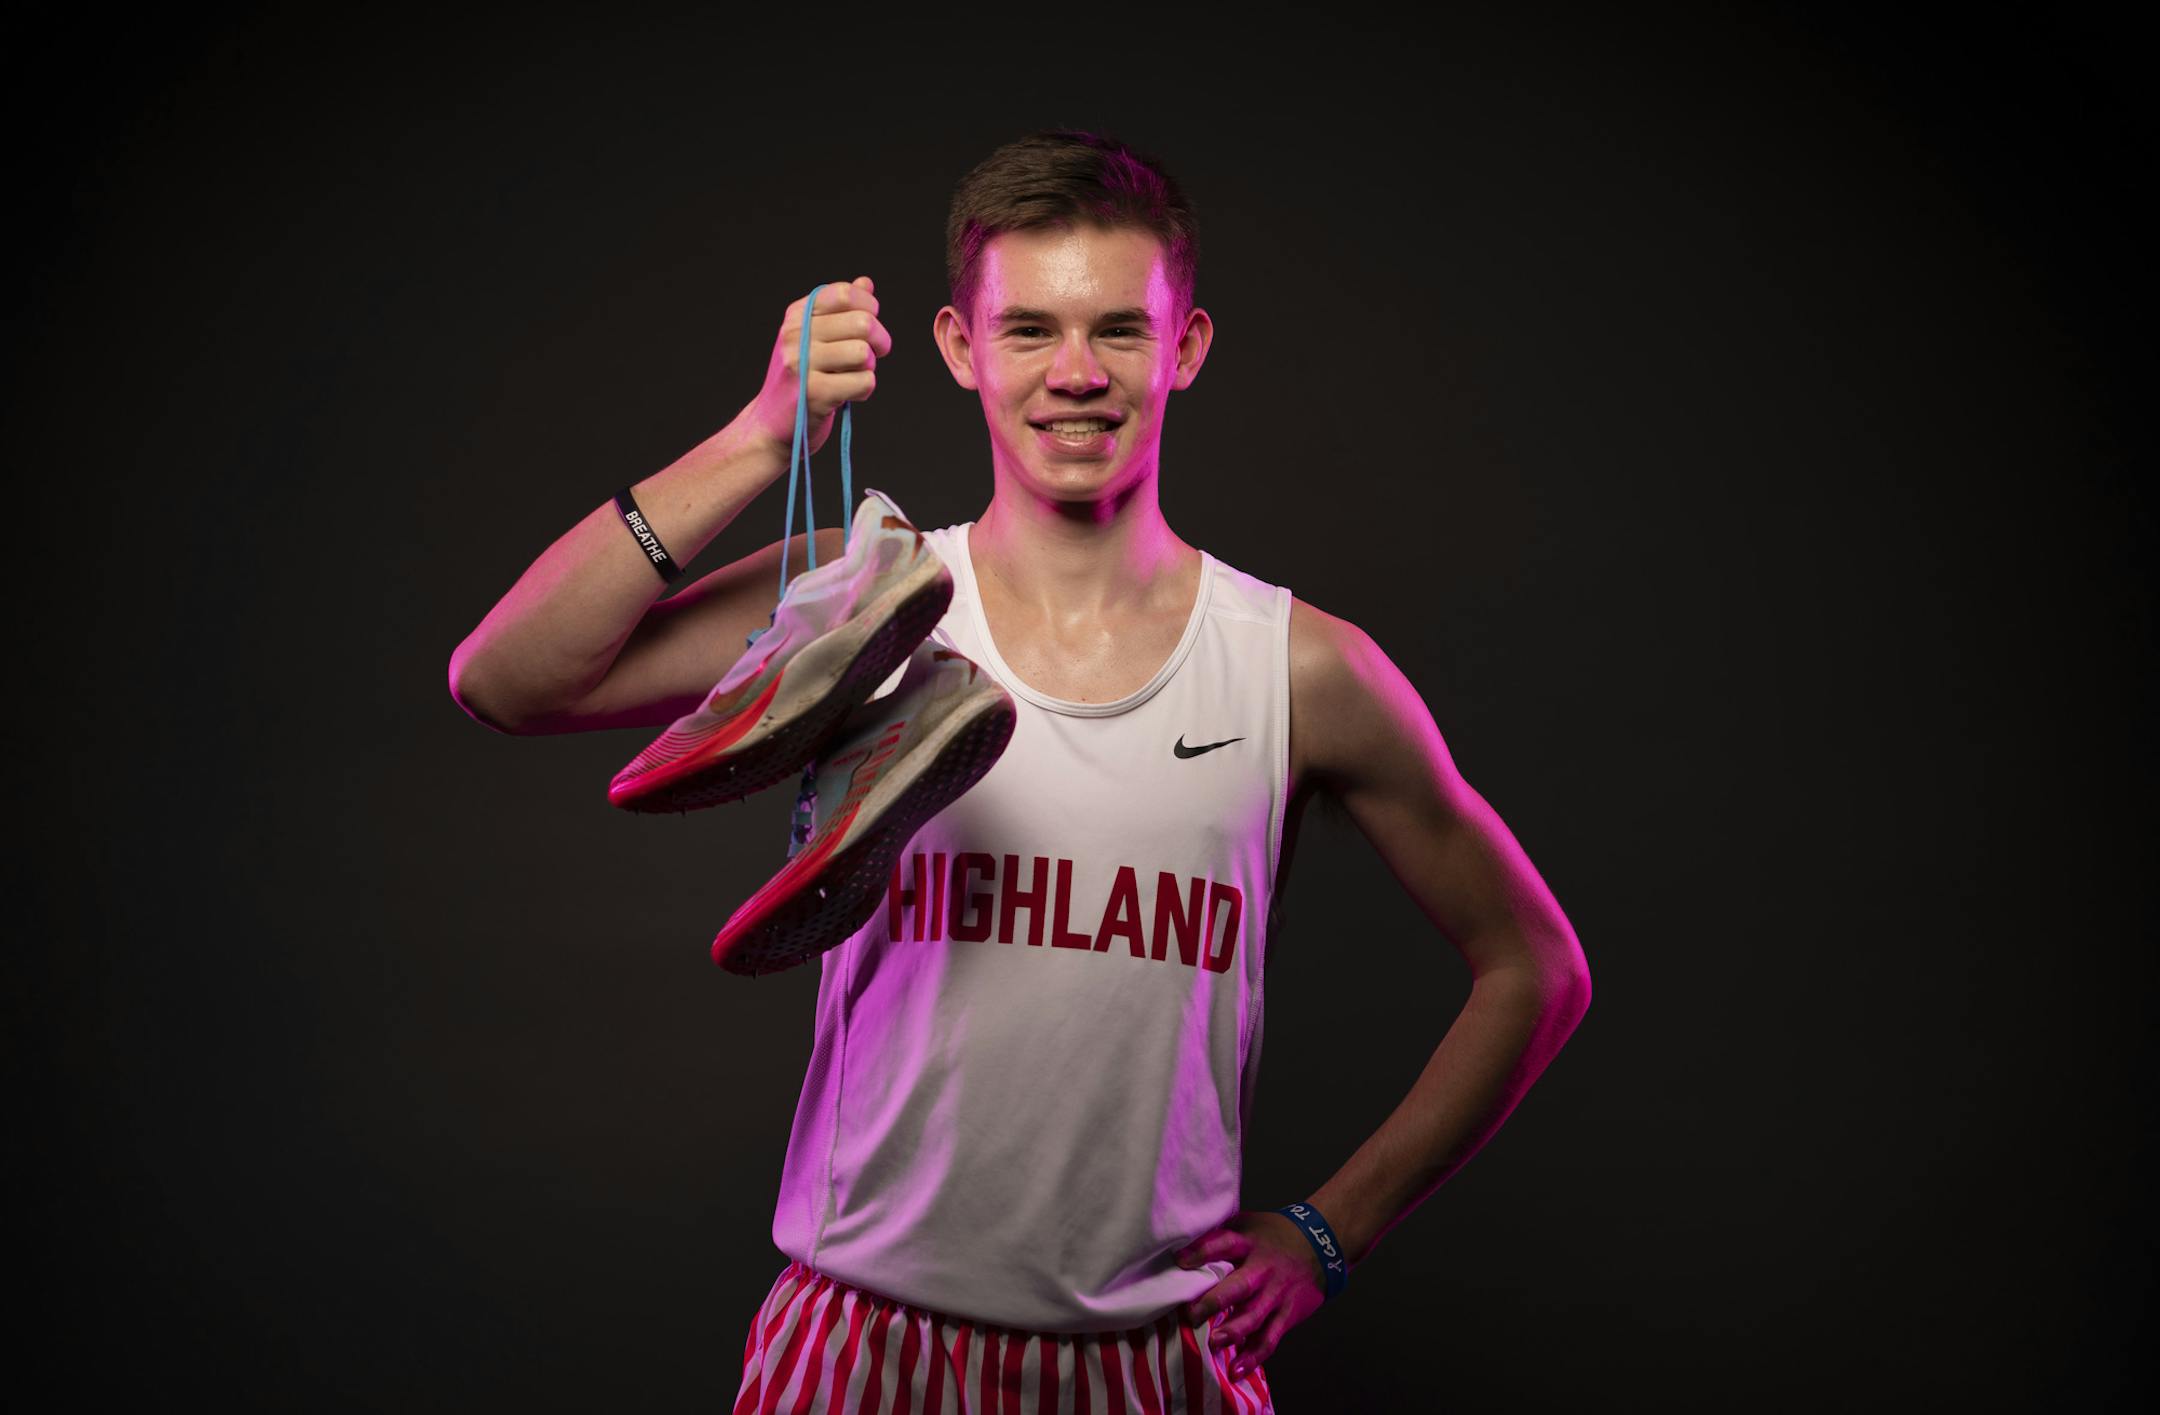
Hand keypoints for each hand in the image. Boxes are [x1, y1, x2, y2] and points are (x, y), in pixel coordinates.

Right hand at [742, 276, 891, 458]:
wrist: (770, 426)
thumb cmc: (800, 381)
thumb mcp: (814, 339)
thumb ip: (840, 312)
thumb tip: (865, 283)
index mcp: (796, 316)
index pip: (844, 294)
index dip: (869, 308)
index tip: (868, 329)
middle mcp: (795, 335)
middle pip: (862, 322)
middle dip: (880, 341)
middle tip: (873, 356)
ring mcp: (802, 364)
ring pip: (864, 353)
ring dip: (869, 368)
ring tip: (853, 377)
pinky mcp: (814, 393)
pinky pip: (864, 382)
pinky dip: (864, 390)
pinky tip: (847, 396)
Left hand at [1175, 1209, 1329, 1378]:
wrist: (1321, 1244)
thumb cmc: (1273, 1235)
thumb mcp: (1249, 1224)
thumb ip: (1221, 1233)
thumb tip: (1180, 1243)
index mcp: (1249, 1242)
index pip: (1224, 1243)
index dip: (1202, 1251)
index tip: (1180, 1261)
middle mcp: (1263, 1268)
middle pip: (1240, 1286)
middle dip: (1215, 1302)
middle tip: (1193, 1314)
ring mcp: (1277, 1293)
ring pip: (1255, 1316)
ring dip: (1234, 1331)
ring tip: (1214, 1342)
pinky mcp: (1288, 1314)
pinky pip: (1270, 1338)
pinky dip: (1254, 1356)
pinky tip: (1236, 1370)